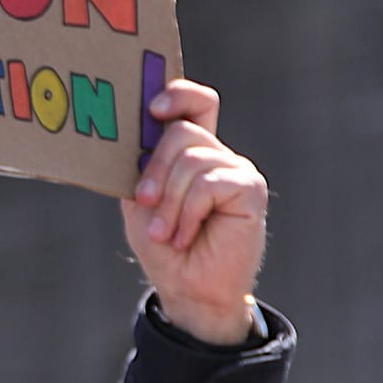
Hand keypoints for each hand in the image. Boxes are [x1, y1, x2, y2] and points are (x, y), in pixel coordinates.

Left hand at [122, 79, 267, 344]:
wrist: (187, 289)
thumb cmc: (163, 245)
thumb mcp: (139, 198)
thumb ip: (139, 162)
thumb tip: (132, 127)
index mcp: (191, 151)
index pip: (195, 102)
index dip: (177, 94)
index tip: (152, 109)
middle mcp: (217, 154)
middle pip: (182, 131)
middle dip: (154, 169)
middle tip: (144, 202)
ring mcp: (236, 170)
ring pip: (192, 159)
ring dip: (169, 201)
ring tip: (167, 232)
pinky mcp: (250, 189)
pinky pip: (208, 184)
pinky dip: (188, 212)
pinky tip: (186, 235)